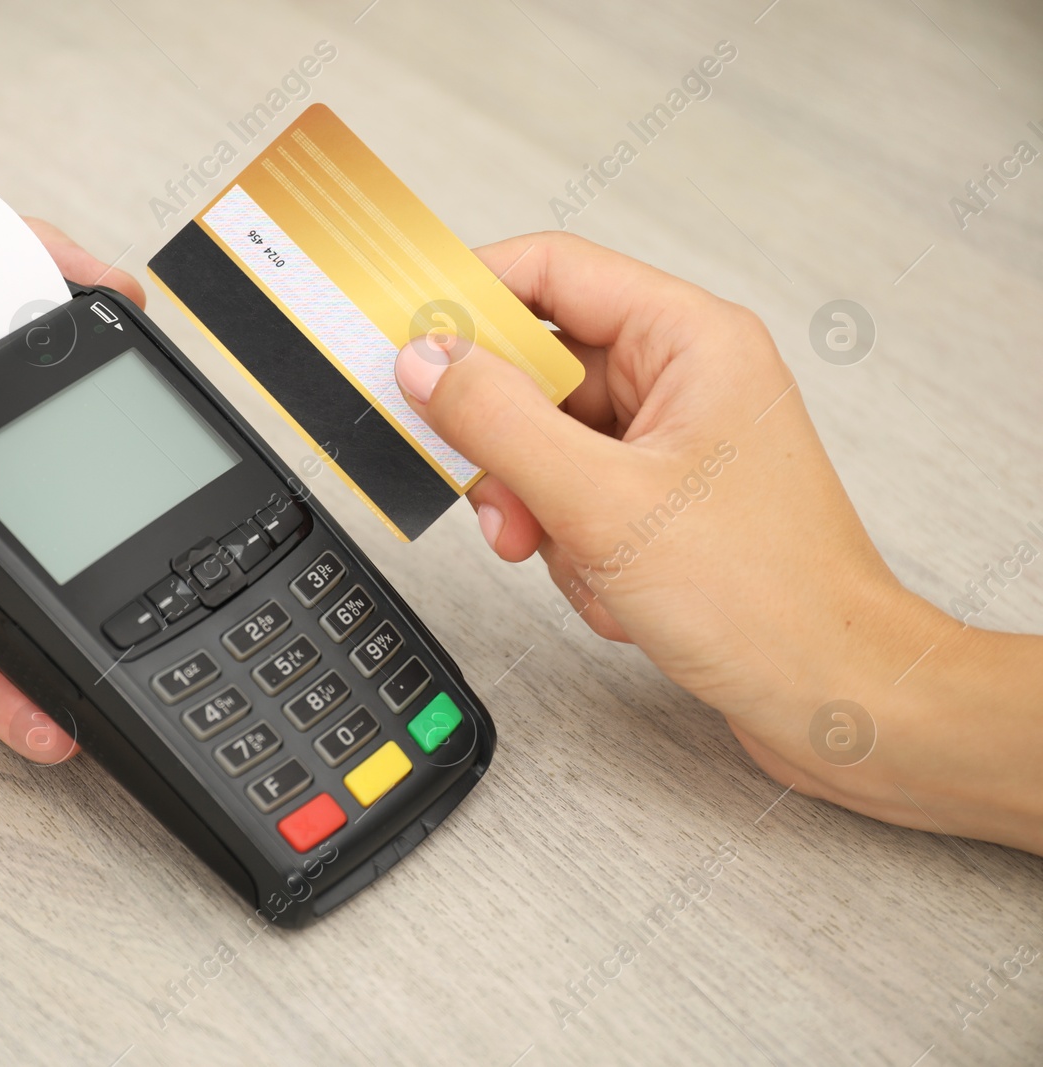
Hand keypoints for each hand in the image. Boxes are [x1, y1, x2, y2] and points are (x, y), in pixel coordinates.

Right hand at [393, 232, 1040, 851]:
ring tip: (576, 560)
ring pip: (547, 446)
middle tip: (494, 496)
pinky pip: (572, 498)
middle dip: (506, 448)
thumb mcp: (599, 502)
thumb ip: (497, 421)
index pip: (552, 273)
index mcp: (690, 340)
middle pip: (540, 371)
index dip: (470, 296)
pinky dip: (572, 548)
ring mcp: (674, 444)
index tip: (405, 333)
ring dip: (541, 513)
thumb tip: (425, 362)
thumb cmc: (764, 598)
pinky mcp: (664, 502)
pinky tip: (613, 589)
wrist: (829, 694)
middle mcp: (685, 379)